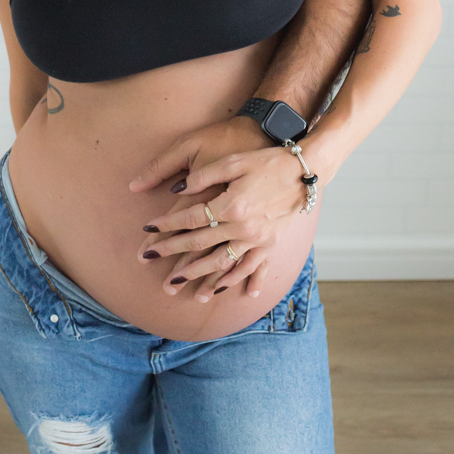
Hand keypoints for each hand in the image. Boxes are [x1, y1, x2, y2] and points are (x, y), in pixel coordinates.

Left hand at [130, 118, 309, 300]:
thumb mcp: (233, 161)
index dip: (166, 225)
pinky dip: (238, 281)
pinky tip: (227, 292)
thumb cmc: (266, 161)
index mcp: (231, 205)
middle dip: (172, 253)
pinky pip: (251, 268)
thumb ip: (205, 176)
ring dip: (198, 276)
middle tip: (148, 260)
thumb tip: (179, 189)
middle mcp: (243, 227)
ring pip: (222, 263)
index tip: (147, 230)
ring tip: (178, 285)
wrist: (305, 170)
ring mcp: (258, 239)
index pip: (190, 219)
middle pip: (200, 245)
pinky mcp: (270, 244)